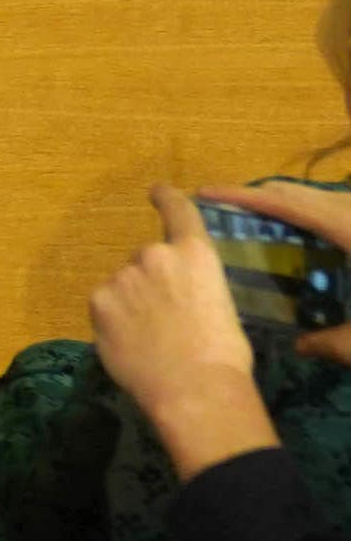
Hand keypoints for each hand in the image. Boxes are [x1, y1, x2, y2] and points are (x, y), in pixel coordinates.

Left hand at [91, 185, 279, 479]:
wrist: (194, 388)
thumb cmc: (224, 353)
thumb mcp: (220, 304)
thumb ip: (193, 285)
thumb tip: (176, 293)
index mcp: (194, 252)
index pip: (177, 211)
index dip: (166, 197)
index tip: (156, 190)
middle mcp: (153, 253)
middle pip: (145, 261)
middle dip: (151, 284)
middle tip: (167, 320)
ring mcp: (121, 277)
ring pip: (123, 285)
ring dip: (131, 303)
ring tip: (151, 338)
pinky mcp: (98, 302)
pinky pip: (106, 307)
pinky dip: (114, 321)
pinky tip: (132, 344)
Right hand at [206, 183, 350, 371]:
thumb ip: (330, 342)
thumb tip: (304, 346)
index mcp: (349, 233)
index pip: (288, 205)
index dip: (245, 198)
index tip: (204, 194)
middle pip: (300, 194)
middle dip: (259, 195)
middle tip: (222, 206)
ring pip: (320, 197)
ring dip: (287, 203)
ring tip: (256, 216)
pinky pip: (337, 208)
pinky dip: (313, 212)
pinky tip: (304, 234)